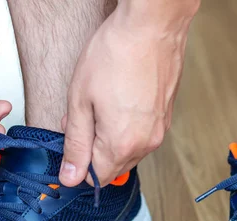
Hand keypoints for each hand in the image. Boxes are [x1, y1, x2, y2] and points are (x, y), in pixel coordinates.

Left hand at [60, 5, 193, 185]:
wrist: (151, 26)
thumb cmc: (115, 55)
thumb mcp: (80, 101)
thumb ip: (75, 144)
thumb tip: (70, 176)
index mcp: (122, 145)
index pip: (96, 178)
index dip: (78, 163)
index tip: (71, 142)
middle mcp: (146, 144)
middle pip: (113, 167)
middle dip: (93, 150)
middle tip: (83, 117)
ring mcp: (160, 131)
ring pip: (128, 151)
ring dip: (110, 138)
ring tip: (100, 104)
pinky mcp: (166, 117)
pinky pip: (141, 135)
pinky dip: (127, 127)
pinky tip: (118, 100)